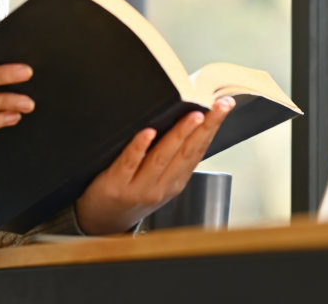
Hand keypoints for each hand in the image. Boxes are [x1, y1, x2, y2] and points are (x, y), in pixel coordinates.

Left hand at [74, 97, 234, 234]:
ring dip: (180, 134)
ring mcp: (139, 187)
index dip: (213, 127)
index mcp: (175, 181)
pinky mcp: (115, 184)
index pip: (198, 150)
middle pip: (187, 152)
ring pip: (162, 157)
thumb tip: (181, 118)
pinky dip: (140, 147)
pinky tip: (148, 132)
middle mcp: (162, 186)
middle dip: (205, 127)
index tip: (224, 106)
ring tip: (193, 116)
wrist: (102, 220)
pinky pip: (129, 163)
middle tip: (217, 106)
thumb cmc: (130, 194)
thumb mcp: (157, 180)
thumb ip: (169, 155)